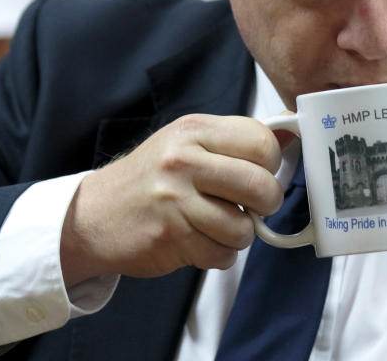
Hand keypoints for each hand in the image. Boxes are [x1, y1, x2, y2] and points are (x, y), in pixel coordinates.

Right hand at [60, 114, 283, 284]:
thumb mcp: (189, 144)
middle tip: (249, 205)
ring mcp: (175, 199)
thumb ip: (238, 141)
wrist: (93, 214)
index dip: (270, 162)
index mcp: (194, 131)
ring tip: (217, 224)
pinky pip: (222, 255)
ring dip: (238, 234)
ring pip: (244, 228)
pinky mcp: (170, 236)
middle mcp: (184, 160)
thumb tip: (293, 132)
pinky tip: (199, 240)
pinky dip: (218, 254)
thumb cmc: (152, 178)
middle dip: (265, 204)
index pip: (262, 141)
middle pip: (261, 186)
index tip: (259, 171)